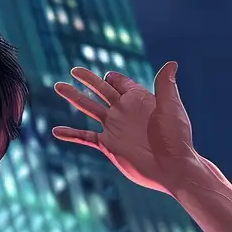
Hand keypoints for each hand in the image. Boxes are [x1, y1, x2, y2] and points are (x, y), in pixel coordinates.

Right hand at [49, 62, 198, 196]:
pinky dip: (70, 134)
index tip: (107, 74)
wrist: (170, 167)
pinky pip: (85, 137)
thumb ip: (165, 86)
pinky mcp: (107, 145)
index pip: (121, 83)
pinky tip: (56, 131)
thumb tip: (170, 63)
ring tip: (59, 87)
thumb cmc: (175, 137)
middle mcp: (124, 111)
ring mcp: (114, 128)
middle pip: (101, 90)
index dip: (113, 77)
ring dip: (74, 97)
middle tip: (74, 71)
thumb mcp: (171, 108)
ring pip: (89, 108)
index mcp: (139, 99)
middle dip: (87, 80)